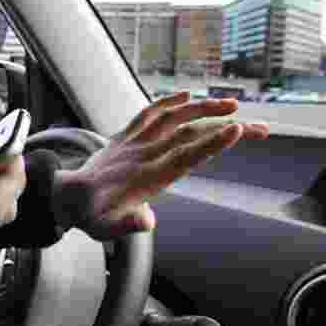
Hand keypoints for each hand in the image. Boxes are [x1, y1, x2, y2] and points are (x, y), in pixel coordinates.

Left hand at [51, 91, 269, 240]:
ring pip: (172, 117)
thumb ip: (129, 224)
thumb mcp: (108, 229)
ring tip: (232, 104)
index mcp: (147, 177)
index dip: (212, 144)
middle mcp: (142, 154)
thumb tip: (147, 221)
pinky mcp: (125, 136)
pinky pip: (147, 114)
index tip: (237, 130)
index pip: (184, 156)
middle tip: (260, 127)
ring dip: (202, 108)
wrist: (64, 197)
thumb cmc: (91, 217)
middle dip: (225, 127)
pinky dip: (167, 102)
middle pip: (190, 134)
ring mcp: (133, 142)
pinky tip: (187, 96)